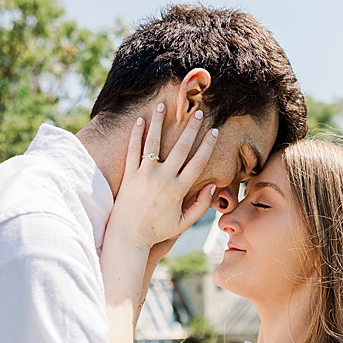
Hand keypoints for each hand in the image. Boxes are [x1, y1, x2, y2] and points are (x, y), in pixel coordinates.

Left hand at [102, 103, 220, 271]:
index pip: (198, 162)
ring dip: (159, 122)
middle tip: (198, 112)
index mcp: (179, 189)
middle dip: (191, 128)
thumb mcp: (183, 223)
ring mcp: (145, 175)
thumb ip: (200, 206)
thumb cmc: (156, 231)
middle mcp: (163, 178)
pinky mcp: (130, 175)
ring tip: (163, 105)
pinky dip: (136, 134)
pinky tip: (140, 120)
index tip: (214, 131)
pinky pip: (133, 150)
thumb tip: (213, 186)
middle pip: (180, 147)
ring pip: (154, 142)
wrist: (128, 237)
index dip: (207, 145)